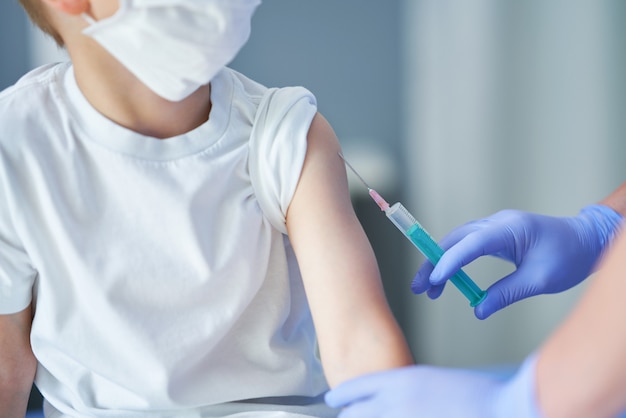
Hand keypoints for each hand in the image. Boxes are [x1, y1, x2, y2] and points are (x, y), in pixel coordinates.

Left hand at [325, 355, 540, 417]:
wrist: (499, 408)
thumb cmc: (470, 393)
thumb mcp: (430, 380)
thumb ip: (403, 389)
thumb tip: (386, 399)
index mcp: (400, 380)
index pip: (357, 387)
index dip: (342, 394)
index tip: (332, 399)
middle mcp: (396, 402)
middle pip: (354, 413)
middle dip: (349, 415)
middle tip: (345, 416)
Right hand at [412, 205, 622, 318]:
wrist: (586, 240)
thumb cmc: (569, 257)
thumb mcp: (540, 280)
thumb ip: (506, 293)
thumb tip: (478, 310)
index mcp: (511, 229)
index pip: (471, 244)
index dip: (450, 262)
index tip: (435, 281)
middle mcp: (498, 223)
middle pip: (455, 240)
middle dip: (434, 263)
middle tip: (420, 288)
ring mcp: (495, 226)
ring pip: (457, 241)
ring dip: (440, 262)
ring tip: (430, 289)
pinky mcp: (495, 234)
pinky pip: (466, 244)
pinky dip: (453, 260)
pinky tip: (447, 278)